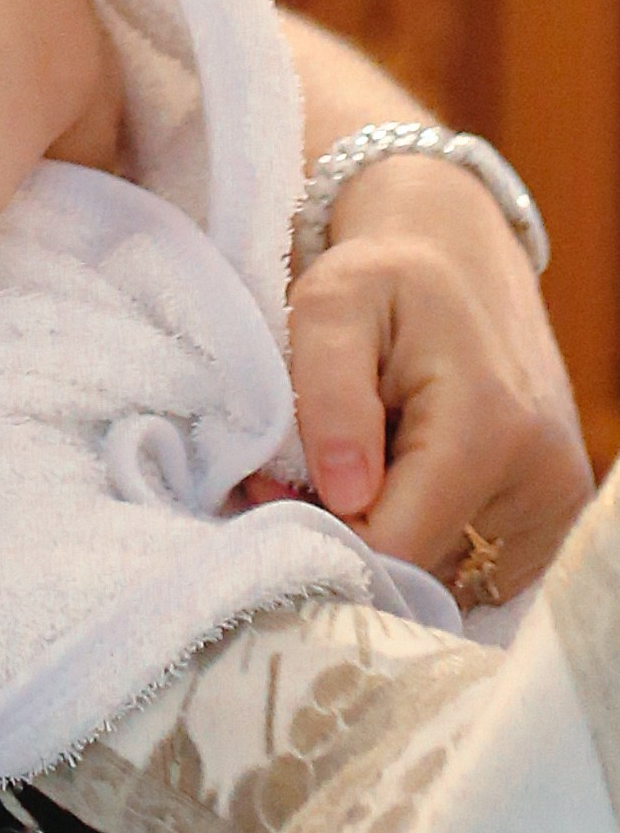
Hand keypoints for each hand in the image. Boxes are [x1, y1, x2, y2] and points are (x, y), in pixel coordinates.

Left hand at [279, 152, 592, 596]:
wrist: (461, 258)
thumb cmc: (386, 278)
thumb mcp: (332, 305)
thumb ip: (330, 396)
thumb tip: (345, 496)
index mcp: (487, 430)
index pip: (395, 548)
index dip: (324, 532)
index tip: (277, 487)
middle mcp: (541, 481)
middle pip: (420, 568)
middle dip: (349, 531)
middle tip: (300, 469)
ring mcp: (556, 508)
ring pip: (444, 574)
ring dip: (388, 533)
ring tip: (359, 460)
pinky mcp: (553, 521)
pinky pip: (471, 565)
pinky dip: (426, 533)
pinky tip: (404, 475)